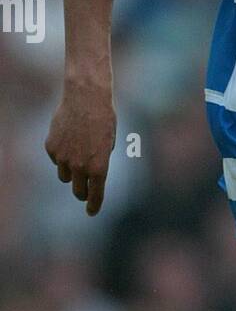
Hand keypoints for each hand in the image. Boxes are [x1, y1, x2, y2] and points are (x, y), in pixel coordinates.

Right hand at [45, 81, 116, 214]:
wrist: (86, 98)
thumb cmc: (104, 119)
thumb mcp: (109, 143)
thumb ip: (100, 161)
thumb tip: (92, 174)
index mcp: (98, 168)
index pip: (95, 195)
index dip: (94, 206)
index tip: (91, 212)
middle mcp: (79, 167)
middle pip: (78, 191)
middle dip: (82, 193)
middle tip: (85, 190)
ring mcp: (63, 158)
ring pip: (64, 176)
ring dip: (71, 172)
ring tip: (78, 157)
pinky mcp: (51, 148)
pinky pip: (56, 160)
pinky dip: (62, 156)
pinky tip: (69, 141)